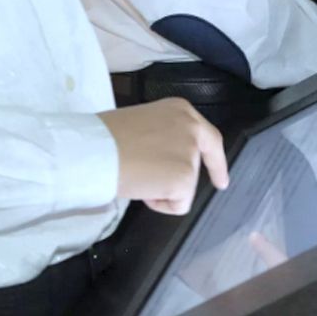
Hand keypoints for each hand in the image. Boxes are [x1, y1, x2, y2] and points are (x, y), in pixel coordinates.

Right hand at [100, 98, 228, 214]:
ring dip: (162, 189)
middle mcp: (191, 128)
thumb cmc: (107, 137)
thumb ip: (163, 136)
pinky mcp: (185, 178)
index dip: (216, 162)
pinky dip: (161, 204)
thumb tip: (163, 157)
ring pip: (185, 187)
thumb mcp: (143, 123)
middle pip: (195, 165)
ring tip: (136, 175)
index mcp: (180, 111)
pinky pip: (179, 204)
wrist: (95, 151)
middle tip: (158, 186)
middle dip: (181, 180)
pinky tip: (141, 189)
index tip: (221, 180)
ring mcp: (190, 154)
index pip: (209, 139)